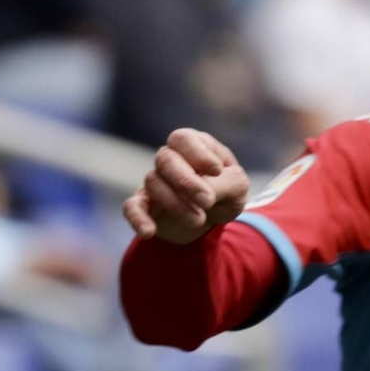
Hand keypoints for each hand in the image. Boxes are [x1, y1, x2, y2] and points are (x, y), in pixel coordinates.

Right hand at [122, 128, 249, 243]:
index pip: (184, 139)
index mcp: (194, 145)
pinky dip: (137, 218)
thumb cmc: (226, 192)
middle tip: (207, 201)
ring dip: (177, 205)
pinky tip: (148, 231)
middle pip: (165, 159)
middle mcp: (170, 158)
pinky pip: (132, 206)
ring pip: (154, 183)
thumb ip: (226, 184)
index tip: (216, 172)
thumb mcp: (237, 186)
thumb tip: (205, 193)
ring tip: (199, 220)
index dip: (198, 154)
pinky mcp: (145, 203)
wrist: (213, 218)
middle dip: (187, 182)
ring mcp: (155, 180)